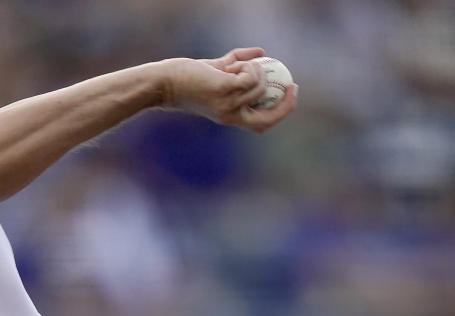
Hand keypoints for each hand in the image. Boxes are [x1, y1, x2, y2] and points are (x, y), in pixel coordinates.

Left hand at [164, 48, 297, 132]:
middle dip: (286, 104)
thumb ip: (237, 63)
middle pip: (268, 118)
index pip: (263, 124)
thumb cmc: (186, 78)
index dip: (281, 111)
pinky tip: (231, 63)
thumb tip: (262, 52)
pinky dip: (247, 65)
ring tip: (234, 65)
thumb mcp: (216, 71)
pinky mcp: (224, 90)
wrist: (164, 83)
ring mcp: (228, 104)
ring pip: (259, 87)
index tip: (290, 92)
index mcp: (231, 117)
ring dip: (255, 70)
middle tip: (291, 84)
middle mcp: (231, 115)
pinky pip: (250, 76)